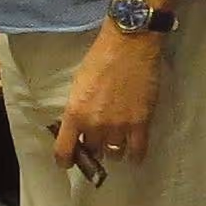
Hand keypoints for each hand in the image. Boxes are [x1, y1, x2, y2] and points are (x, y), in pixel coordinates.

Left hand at [53, 25, 161, 174]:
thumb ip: (78, 109)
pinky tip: (134, 153)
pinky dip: (135, 156)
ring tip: (117, 140)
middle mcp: (95, 125)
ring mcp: (119, 126)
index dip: (66, 160)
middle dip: (93, 147)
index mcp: (75, 114)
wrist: (130, 44)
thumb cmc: (101, 57)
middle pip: (92, 152)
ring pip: (114, 154)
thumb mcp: (79, 84)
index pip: (64, 151)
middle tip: (98, 140)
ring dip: (114, 149)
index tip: (70, 161)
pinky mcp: (140, 123)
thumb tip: (79, 127)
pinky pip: (137, 152)